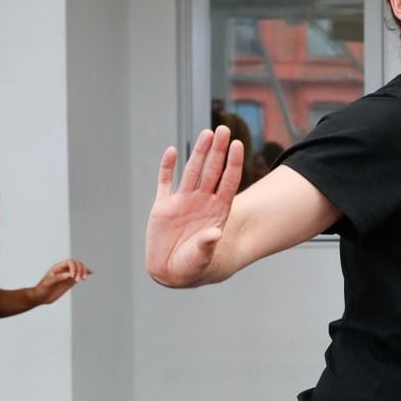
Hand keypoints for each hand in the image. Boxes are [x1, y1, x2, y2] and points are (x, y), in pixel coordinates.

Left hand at [30, 259, 91, 304]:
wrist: (41, 297)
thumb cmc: (42, 289)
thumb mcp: (48, 282)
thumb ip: (58, 277)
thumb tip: (69, 274)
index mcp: (58, 267)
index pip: (70, 262)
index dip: (74, 267)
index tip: (72, 277)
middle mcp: (64, 269)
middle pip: (77, 264)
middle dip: (80, 270)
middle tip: (78, 280)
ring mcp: (68, 275)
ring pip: (79, 268)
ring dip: (83, 272)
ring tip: (83, 279)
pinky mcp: (70, 281)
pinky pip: (79, 275)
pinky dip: (85, 273)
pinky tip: (90, 272)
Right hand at [145, 126, 243, 286]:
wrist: (171, 272)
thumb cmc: (192, 266)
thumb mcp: (202, 258)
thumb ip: (207, 245)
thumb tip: (215, 233)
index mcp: (217, 212)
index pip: (228, 182)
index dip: (233, 163)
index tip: (237, 144)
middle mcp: (202, 202)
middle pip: (212, 170)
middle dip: (217, 150)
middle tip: (223, 128)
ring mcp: (183, 202)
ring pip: (192, 171)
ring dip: (198, 152)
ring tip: (206, 132)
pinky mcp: (163, 207)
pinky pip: (165, 182)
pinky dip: (167, 167)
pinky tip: (171, 151)